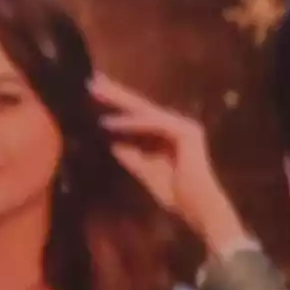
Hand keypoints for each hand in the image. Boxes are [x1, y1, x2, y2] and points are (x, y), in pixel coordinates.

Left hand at [90, 75, 250, 254]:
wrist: (198, 208)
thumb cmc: (175, 194)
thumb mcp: (145, 172)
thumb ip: (132, 157)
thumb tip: (114, 144)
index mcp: (167, 134)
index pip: (138, 116)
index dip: (117, 105)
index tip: (94, 94)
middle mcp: (177, 125)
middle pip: (141, 107)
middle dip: (116, 94)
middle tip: (92, 81)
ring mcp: (184, 127)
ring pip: (146, 111)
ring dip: (120, 102)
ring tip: (97, 93)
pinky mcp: (187, 133)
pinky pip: (154, 124)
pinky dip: (132, 123)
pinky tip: (111, 122)